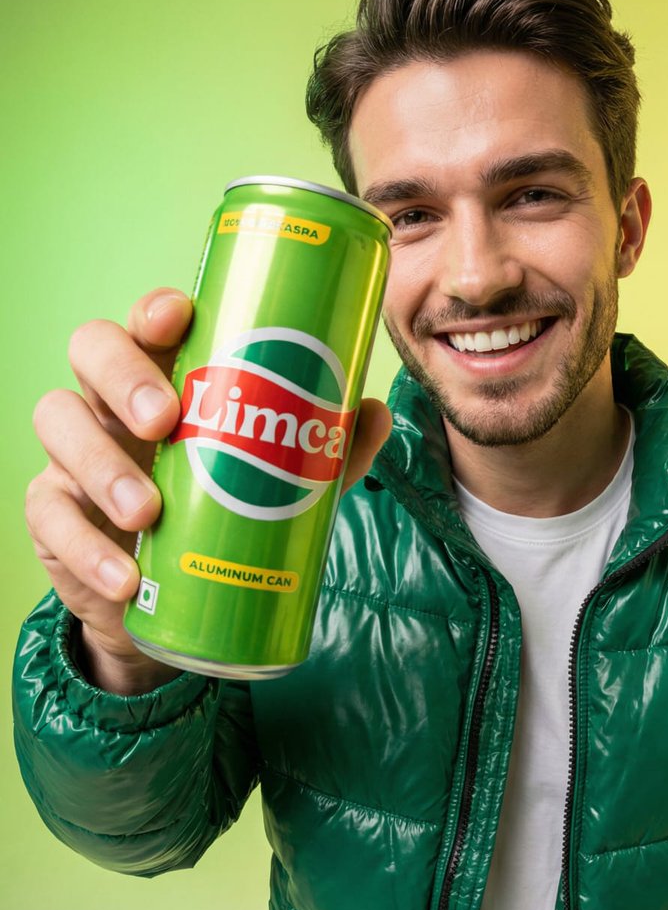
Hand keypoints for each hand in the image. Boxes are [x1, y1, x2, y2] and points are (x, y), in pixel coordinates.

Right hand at [26, 288, 391, 692]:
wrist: (173, 601)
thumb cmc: (226, 513)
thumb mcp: (282, 480)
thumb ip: (327, 449)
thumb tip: (375, 412)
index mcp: (167, 374)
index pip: (148, 321)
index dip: (155, 309)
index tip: (179, 317)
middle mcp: (112, 400)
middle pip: (91, 348)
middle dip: (124, 376)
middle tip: (166, 419)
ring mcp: (74, 452)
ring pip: (59, 422)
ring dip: (103, 465)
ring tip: (149, 512)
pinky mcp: (52, 512)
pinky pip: (50, 514)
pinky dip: (89, 547)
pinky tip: (127, 576)